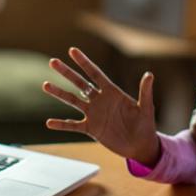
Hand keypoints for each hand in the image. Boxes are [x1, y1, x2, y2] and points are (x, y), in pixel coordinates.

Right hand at [42, 47, 160, 166]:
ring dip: (59, 93)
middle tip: (53, 61)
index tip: (72, 50)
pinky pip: (73, 126)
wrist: (140, 145)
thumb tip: (149, 74)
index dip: (84, 62)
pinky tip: (49, 123)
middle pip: (80, 83)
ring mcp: (94, 114)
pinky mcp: (91, 129)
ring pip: (73, 101)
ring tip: (45, 85)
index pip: (95, 73)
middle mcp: (100, 100)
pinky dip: (61, 125)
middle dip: (67, 72)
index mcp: (112, 92)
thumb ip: (145, 91)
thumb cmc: (145, 124)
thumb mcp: (146, 107)